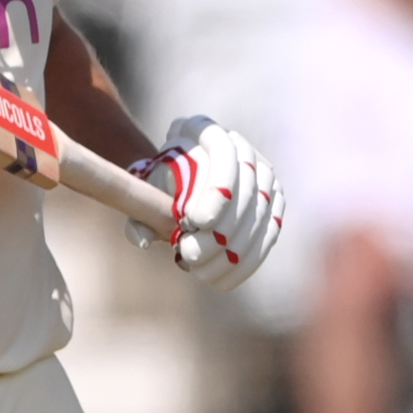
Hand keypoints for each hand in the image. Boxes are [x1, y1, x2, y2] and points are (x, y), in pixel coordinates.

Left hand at [131, 114, 281, 290]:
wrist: (181, 179)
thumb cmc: (159, 184)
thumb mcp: (141, 194)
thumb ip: (137, 214)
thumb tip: (143, 241)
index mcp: (205, 131)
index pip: (223, 155)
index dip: (214, 189)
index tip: (195, 221)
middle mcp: (242, 147)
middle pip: (244, 190)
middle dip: (219, 230)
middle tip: (188, 256)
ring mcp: (264, 173)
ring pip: (259, 214)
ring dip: (231, 250)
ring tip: (199, 272)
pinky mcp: (275, 200)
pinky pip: (269, 232)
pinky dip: (247, 260)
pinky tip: (222, 281)